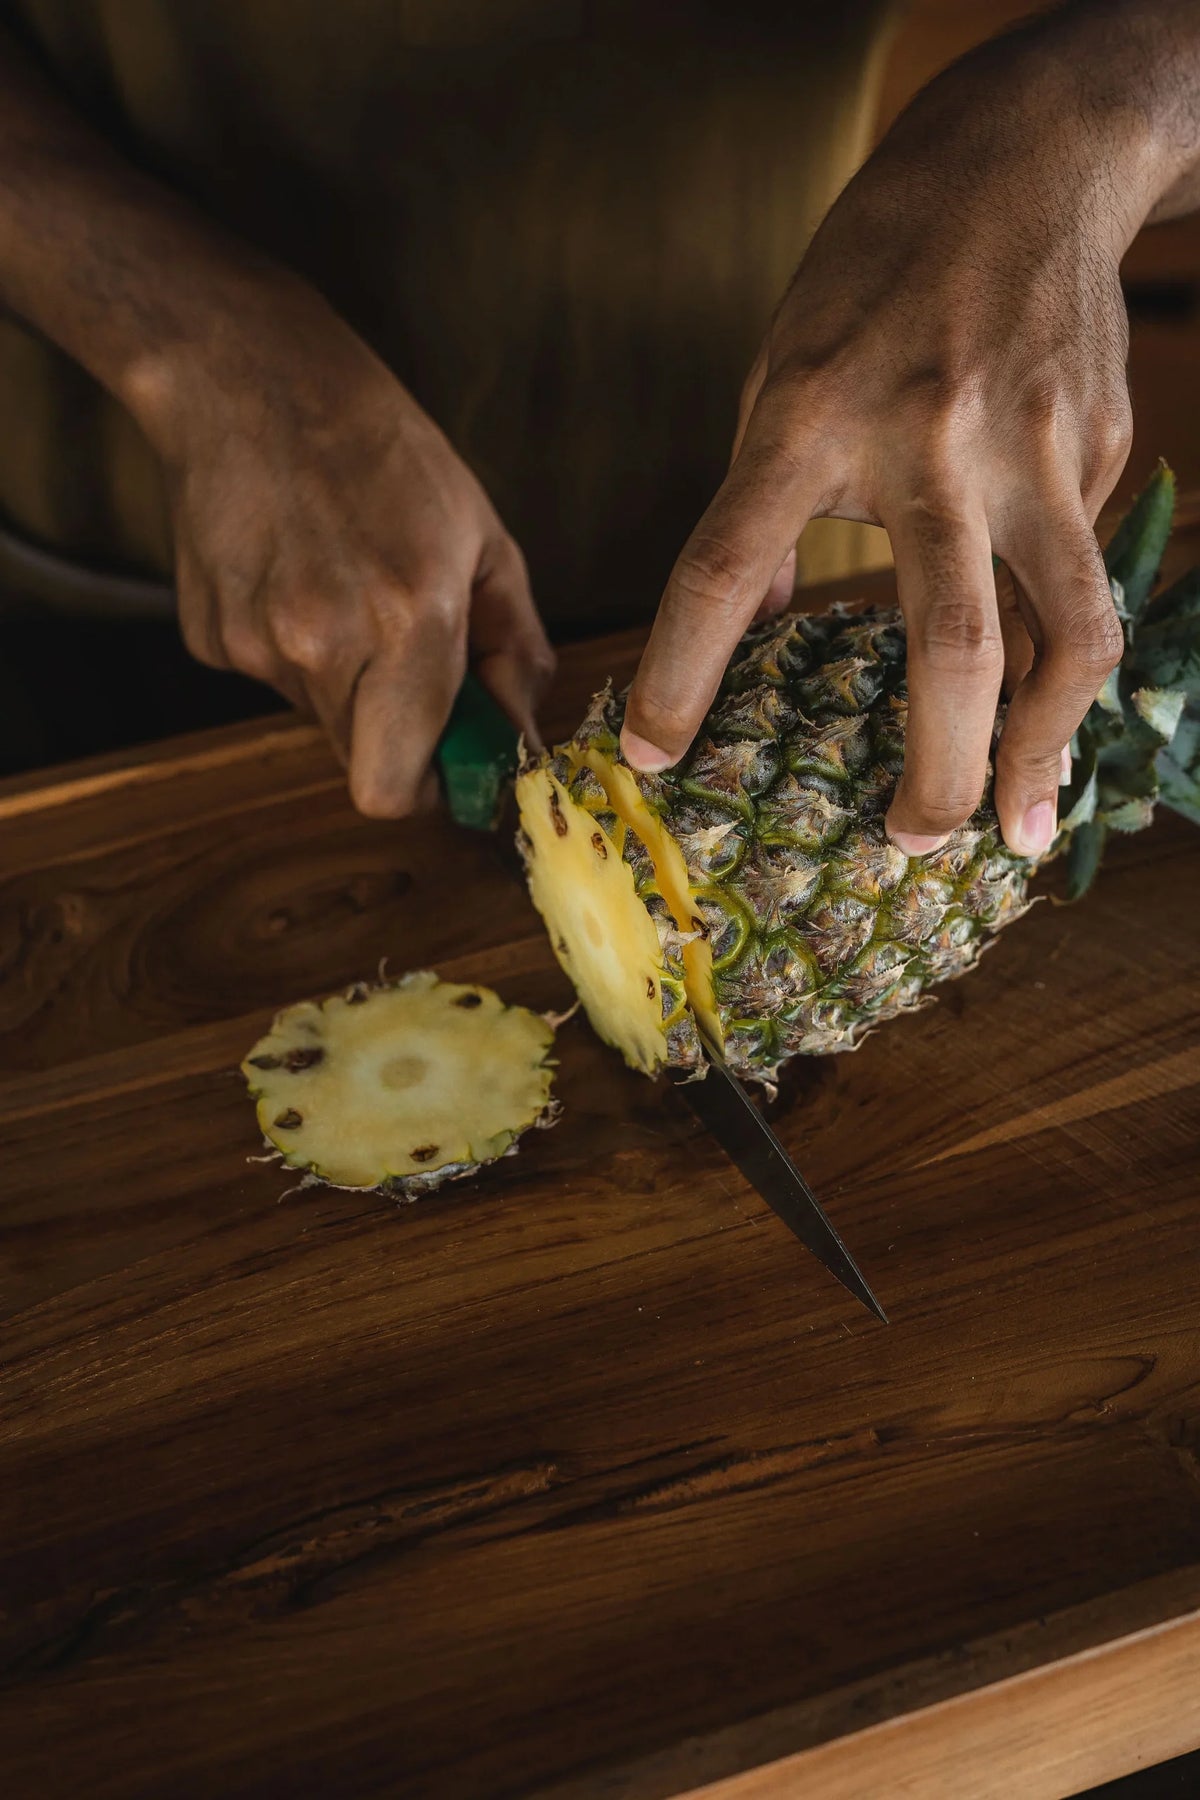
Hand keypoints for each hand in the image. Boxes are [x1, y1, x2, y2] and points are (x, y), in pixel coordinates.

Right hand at [155, 291, 553, 816]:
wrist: (249, 380)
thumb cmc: (382, 451)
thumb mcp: (483, 539)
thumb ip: (514, 649)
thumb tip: (521, 732)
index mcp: (408, 624)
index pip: (398, 790)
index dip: (430, 792)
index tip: (452, 768)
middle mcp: (322, 646)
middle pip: (360, 768)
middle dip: (395, 742)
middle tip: (412, 680)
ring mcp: (254, 645)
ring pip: (318, 721)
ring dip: (346, 686)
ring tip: (348, 592)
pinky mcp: (208, 636)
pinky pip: (269, 679)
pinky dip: (291, 650)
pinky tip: (297, 575)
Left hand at [622, 4, 1199, 857]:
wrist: (1025, 160)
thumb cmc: (874, 274)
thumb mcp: (780, 370)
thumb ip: (766, 505)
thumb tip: (761, 630)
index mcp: (811, 412)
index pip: (725, 566)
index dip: (682, 674)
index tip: (656, 757)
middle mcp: (931, 437)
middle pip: (945, 637)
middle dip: (934, 767)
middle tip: (909, 845)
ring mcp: (1033, 446)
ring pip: (1067, 628)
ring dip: (1042, 747)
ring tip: (1011, 830)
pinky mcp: (1098, 447)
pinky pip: (1082, 574)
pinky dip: (1061, 659)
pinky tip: (1042, 715)